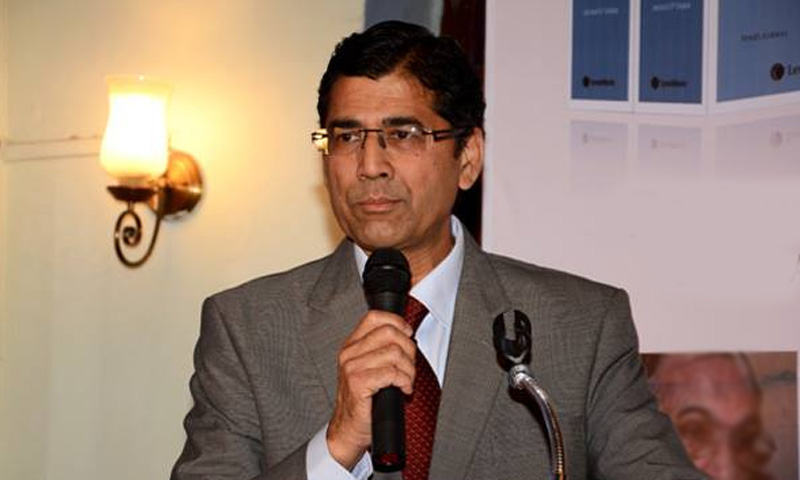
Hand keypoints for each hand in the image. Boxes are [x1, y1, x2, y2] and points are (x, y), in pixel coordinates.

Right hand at [326, 310, 416, 469]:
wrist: (348, 429)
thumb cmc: (363, 401)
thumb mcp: (369, 368)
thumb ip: (381, 350)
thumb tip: (407, 336)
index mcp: (352, 345)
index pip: (375, 317)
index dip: (398, 322)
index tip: (408, 334)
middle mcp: (349, 353)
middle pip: (390, 333)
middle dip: (408, 348)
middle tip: (409, 365)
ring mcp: (351, 367)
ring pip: (394, 353)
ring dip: (409, 369)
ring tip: (406, 380)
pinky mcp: (357, 383)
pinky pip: (391, 372)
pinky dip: (404, 381)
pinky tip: (403, 389)